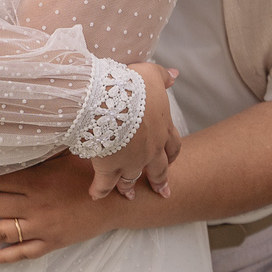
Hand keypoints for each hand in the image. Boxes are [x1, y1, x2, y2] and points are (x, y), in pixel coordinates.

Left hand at [0, 153, 121, 264]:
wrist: (119, 200)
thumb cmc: (94, 172)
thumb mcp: (70, 153)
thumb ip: (45, 148)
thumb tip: (27, 130)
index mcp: (39, 179)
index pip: (0, 178)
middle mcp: (36, 203)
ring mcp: (43, 224)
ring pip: (4, 230)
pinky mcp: (52, 240)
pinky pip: (24, 251)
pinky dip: (4, 257)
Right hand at [86, 63, 179, 200]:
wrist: (110, 101)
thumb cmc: (133, 86)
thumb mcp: (152, 75)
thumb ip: (164, 77)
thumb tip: (176, 75)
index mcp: (162, 127)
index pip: (173, 145)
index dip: (171, 154)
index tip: (171, 161)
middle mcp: (151, 149)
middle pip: (158, 169)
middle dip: (159, 180)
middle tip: (162, 192)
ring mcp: (130, 161)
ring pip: (132, 179)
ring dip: (129, 188)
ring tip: (128, 196)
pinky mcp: (109, 167)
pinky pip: (104, 184)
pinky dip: (100, 191)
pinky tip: (95, 196)